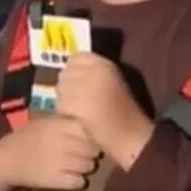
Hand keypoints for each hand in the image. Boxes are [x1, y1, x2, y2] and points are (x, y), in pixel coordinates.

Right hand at [0, 114, 99, 190]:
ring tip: (73, 165)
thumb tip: (92, 121)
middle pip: (94, 149)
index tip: (85, 138)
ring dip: (85, 167)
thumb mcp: (47, 122)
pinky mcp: (59, 181)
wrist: (6, 160)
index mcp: (61, 125)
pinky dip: (77, 181)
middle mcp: (64, 142)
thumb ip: (68, 121)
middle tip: (80, 153)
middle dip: (90, 152)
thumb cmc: (28, 138)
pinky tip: (67, 176)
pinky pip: (81, 182)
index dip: (91, 135)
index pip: (91, 130)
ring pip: (90, 166)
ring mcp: (63, 162)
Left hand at [56, 53, 153, 170]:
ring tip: (80, 109)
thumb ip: (92, 72)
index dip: (74, 69)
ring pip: (60, 89)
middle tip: (78, 99)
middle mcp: (91, 72)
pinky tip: (78, 118)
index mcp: (104, 64)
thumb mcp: (112, 81)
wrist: (129, 133)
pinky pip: (61, 105)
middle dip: (68, 85)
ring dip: (65, 99)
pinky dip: (66, 112)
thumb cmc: (123, 110)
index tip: (78, 81)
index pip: (77, 57)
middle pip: (65, 73)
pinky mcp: (75, 104)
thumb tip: (70, 70)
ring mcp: (82, 87)